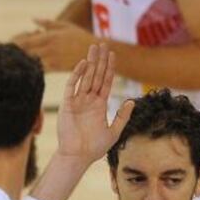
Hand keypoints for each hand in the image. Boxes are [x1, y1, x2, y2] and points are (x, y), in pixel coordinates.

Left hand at [12, 20, 95, 71]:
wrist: (94, 53)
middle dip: (16, 54)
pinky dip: (33, 70)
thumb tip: (32, 19)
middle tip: (6, 57)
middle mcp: (49, 47)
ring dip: (23, 63)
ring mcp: (53, 59)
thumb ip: (47, 23)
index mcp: (49, 36)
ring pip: (32, 61)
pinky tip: (28, 71)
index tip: (7, 46)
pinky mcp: (56, 68)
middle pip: (26, 52)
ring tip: (13, 65)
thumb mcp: (64, 26)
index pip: (27, 40)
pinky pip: (41, 70)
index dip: (15, 43)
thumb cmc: (79, 37)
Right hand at [57, 43, 133, 162]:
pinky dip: (77, 75)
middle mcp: (89, 101)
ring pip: (85, 77)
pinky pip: (72, 86)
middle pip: (95, 76)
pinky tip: (84, 64)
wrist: (78, 156)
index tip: (112, 54)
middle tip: (102, 43)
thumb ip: (122, 117)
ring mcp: (78, 101)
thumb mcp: (114, 132)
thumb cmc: (94, 148)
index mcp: (100, 105)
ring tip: (94, 47)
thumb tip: (131, 102)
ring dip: (90, 63)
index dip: (109, 68)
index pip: (105, 82)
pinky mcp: (67, 104)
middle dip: (99, 60)